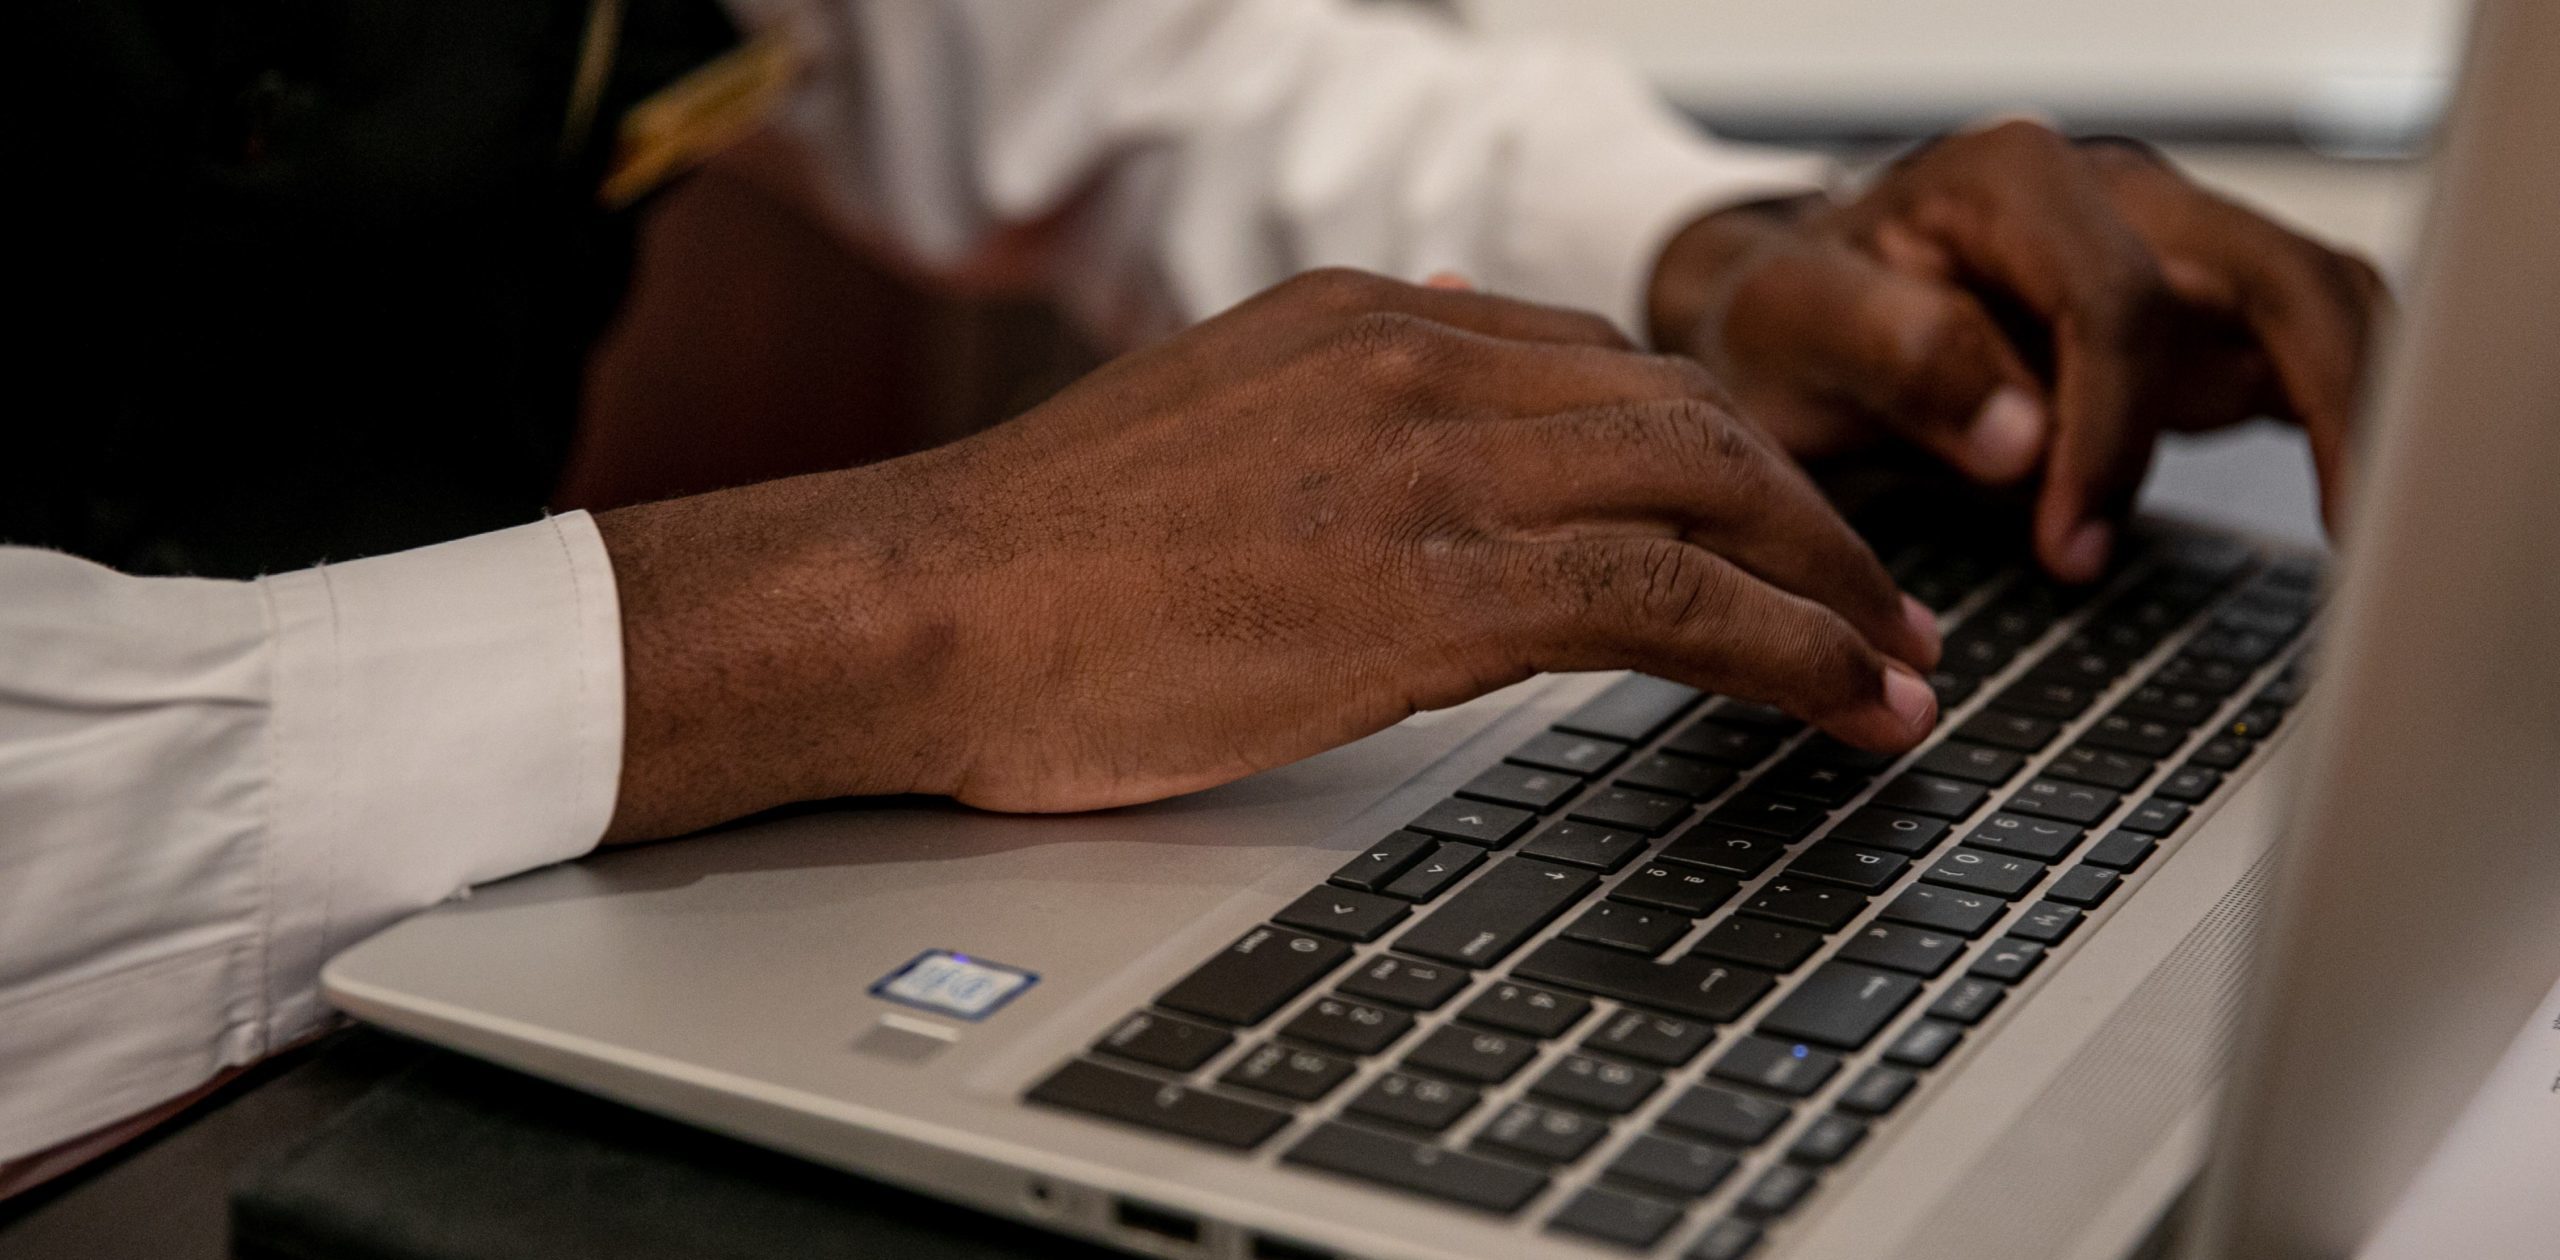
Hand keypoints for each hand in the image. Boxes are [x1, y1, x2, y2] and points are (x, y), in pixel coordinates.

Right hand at [596, 269, 1940, 838]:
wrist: (921, 602)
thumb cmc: (1038, 551)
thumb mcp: (1206, 410)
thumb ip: (1340, 386)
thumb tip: (1444, 332)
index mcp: (1368, 321)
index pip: (1605, 365)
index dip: (1719, 448)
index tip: (1773, 519)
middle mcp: (1421, 360)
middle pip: (1692, 412)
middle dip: (1813, 509)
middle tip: (1882, 595)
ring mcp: (1434, 464)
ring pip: (1713, 488)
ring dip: (1833, 581)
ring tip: (1898, 661)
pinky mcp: (1434, 586)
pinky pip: (1671, 598)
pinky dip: (1791, 645)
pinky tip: (1849, 695)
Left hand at [1648, 121, 2389, 580]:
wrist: (1786, 310)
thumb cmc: (1789, 314)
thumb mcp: (1793, 328)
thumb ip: (1897, 357)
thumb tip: (2022, 438)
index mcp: (2010, 181)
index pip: (2119, 299)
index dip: (2110, 432)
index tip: (2069, 543)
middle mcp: (2112, 198)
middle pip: (2275, 276)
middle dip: (2322, 405)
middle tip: (2336, 537)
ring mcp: (2167, 252)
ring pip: (2321, 303)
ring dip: (2365, 411)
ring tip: (2376, 536)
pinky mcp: (2193, 317)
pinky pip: (2303, 348)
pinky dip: (2346, 418)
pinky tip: (2352, 508)